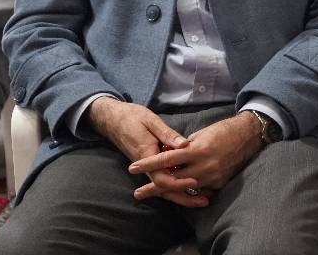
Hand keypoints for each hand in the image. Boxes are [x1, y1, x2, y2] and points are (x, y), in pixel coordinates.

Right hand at [87, 97, 204, 207]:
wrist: (112, 119)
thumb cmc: (132, 117)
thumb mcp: (150, 121)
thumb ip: (167, 134)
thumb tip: (184, 145)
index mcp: (147, 155)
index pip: (161, 178)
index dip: (178, 182)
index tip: (194, 181)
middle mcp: (146, 166)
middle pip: (164, 189)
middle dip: (184, 197)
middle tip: (204, 201)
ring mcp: (147, 167)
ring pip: (164, 187)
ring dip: (182, 194)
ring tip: (202, 199)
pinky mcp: (150, 165)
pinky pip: (163, 179)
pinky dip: (176, 185)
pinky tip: (191, 187)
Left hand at [128, 112, 263, 201]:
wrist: (248, 136)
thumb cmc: (223, 130)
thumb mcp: (201, 134)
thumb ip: (186, 146)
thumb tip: (173, 153)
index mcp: (196, 149)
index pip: (166, 159)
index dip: (149, 164)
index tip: (133, 168)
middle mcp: (203, 165)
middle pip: (173, 180)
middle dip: (154, 187)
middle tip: (138, 193)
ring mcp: (212, 176)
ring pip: (185, 187)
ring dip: (169, 190)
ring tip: (154, 193)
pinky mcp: (219, 183)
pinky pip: (200, 189)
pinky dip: (189, 189)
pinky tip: (179, 191)